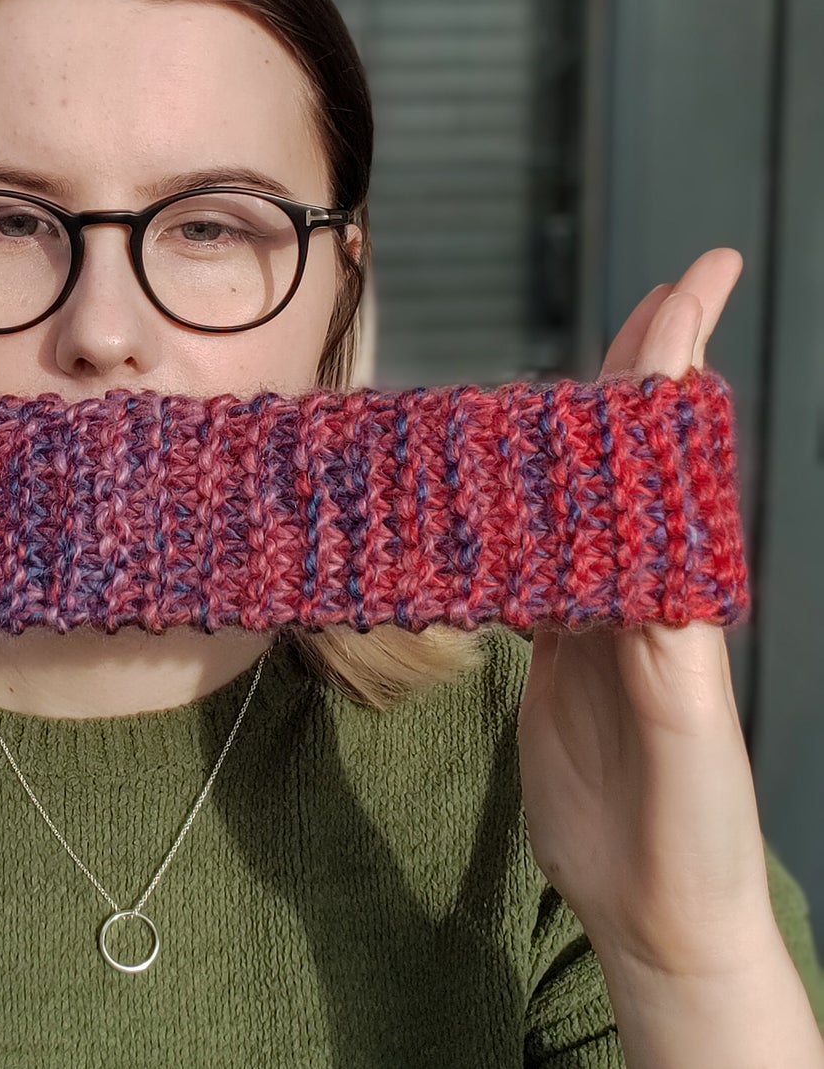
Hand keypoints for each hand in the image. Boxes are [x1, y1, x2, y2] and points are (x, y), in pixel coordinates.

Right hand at [516, 249, 775, 977]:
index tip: (693, 282)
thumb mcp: (685, 741)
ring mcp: (597, 617)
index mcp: (677, 592)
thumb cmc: (690, 830)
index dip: (677, 363)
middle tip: (661, 289)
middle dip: (649, 367)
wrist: (658, 906)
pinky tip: (494, 502)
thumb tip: (643, 562)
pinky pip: (531, 564)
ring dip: (574, 430)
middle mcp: (640, 588)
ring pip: (580, 498)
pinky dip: (511, 520)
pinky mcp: (559, 654)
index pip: (672, 455)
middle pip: (635, 456)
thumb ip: (664, 653)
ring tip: (566, 369)